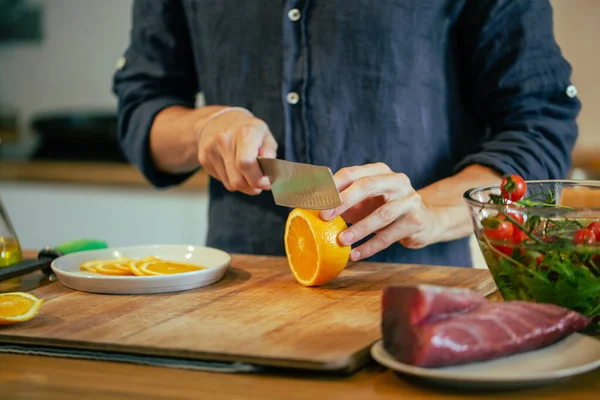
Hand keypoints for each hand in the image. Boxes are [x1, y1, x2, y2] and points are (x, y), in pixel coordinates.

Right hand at [195, 107, 277, 194]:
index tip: (266, 183)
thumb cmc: (248, 131)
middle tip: (259, 183)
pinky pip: (222, 181)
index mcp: (245, 132)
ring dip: (242, 185)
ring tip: (246, 172)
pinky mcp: (203, 158)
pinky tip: (233, 166)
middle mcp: (225, 139)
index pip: (246, 164)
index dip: (258, 179)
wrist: (218, 120)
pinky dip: (231, 179)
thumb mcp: (265, 136)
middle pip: (238, 180)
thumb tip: (271, 177)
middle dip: (252, 187)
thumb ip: (270, 156)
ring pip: (230, 185)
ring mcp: (211, 149)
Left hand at [320, 163, 436, 260]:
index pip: (352, 173)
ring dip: (359, 229)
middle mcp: (397, 180)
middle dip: (343, 201)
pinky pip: (390, 236)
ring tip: (340, 240)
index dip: (332, 186)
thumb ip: (340, 198)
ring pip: (382, 214)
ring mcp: (409, 200)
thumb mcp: (362, 200)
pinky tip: (355, 254)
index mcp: (379, 171)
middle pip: (367, 185)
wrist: (423, 220)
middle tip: (324, 217)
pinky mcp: (416, 220)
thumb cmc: (383, 208)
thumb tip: (306, 201)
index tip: (315, 202)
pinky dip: (370, 246)